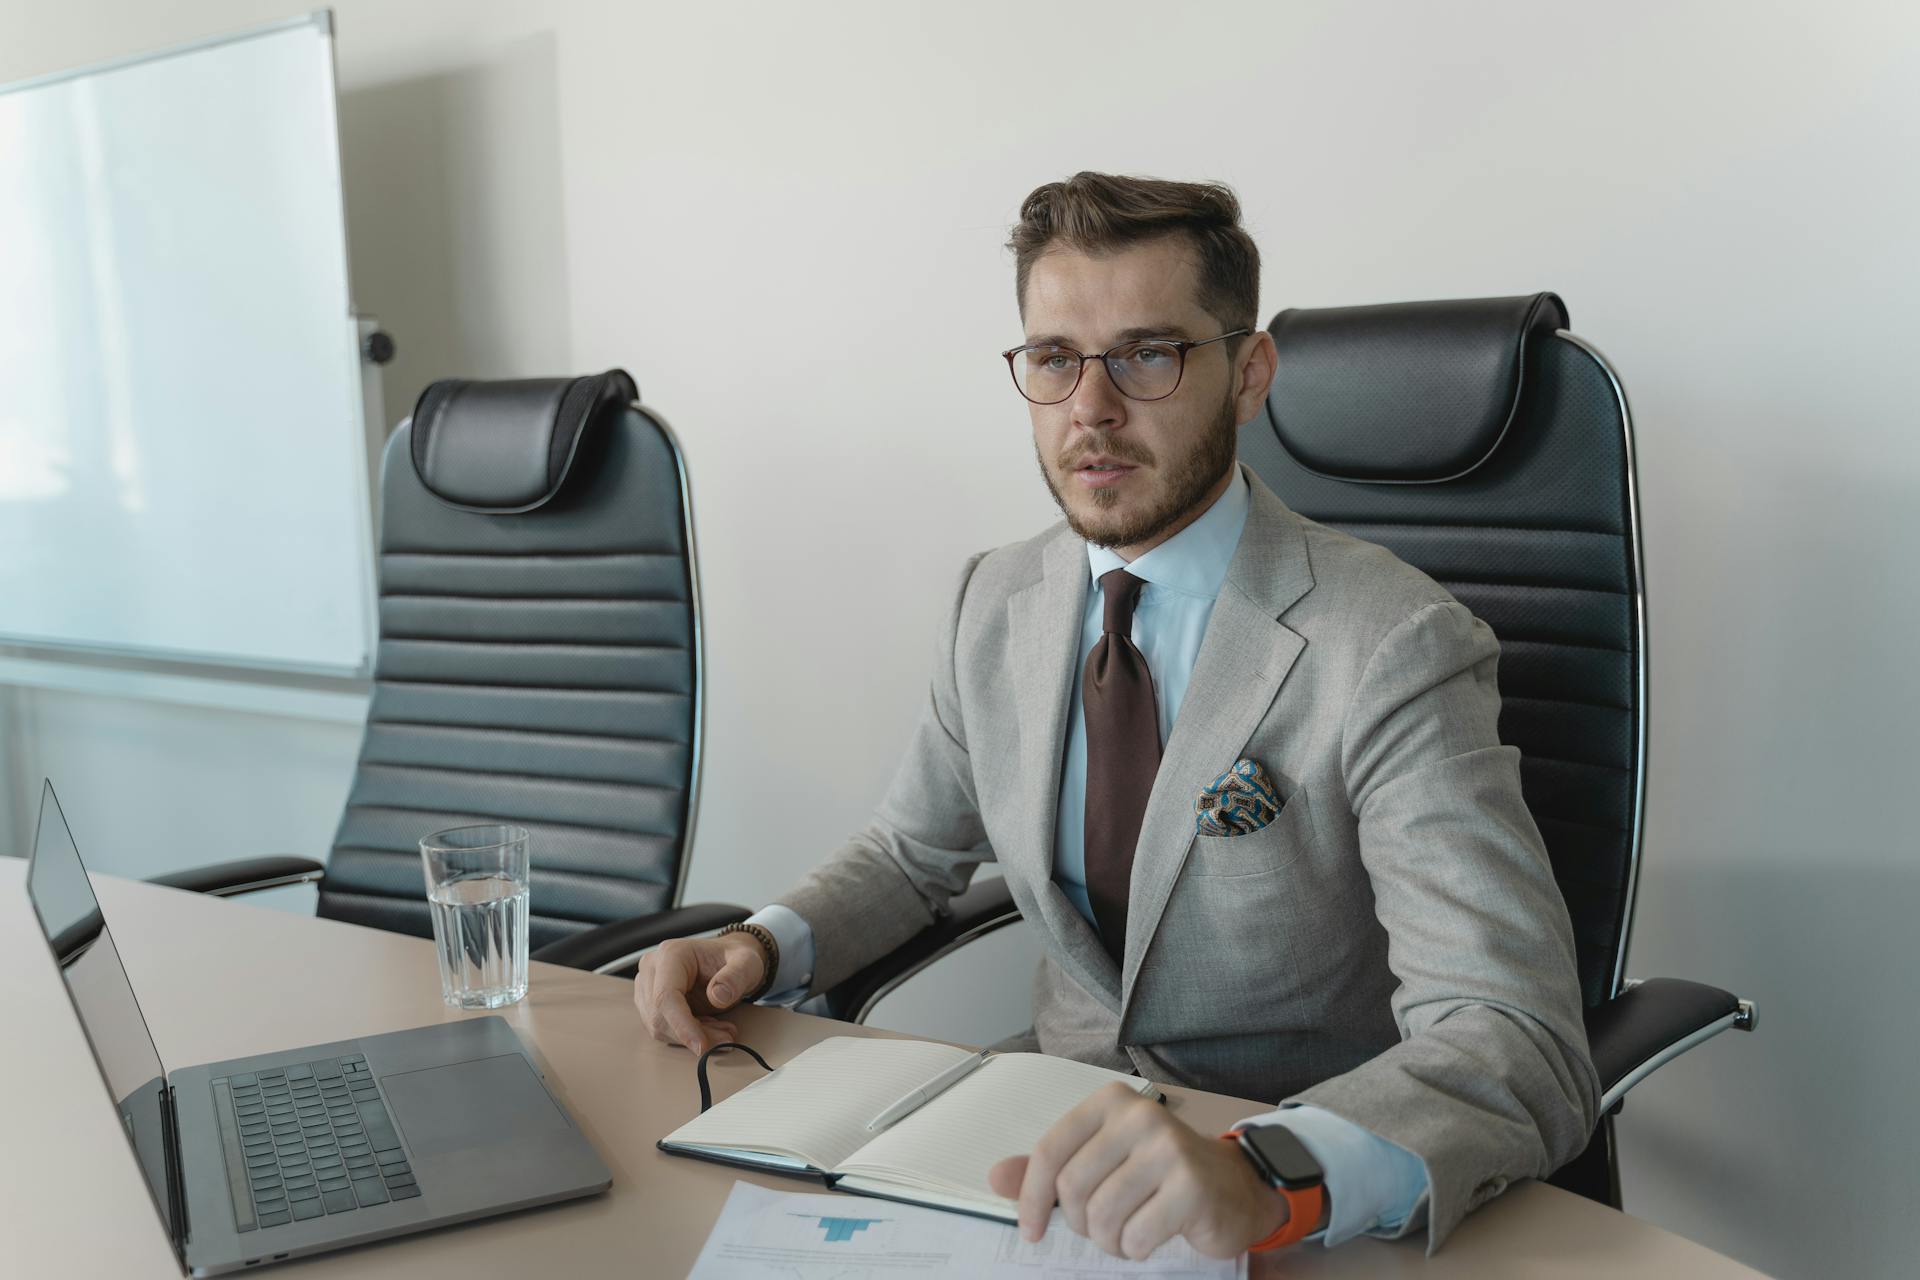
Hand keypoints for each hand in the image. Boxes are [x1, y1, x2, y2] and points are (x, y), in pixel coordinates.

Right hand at [631, 934, 766, 1053]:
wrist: (729, 960)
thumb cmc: (735, 958)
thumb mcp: (747, 962)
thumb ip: (737, 976)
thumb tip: (718, 997)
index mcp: (671, 953)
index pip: (666, 995)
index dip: (682, 1025)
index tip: (702, 1046)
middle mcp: (652, 968)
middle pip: (659, 1015)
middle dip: (692, 1034)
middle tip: (726, 1039)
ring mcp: (647, 987)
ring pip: (659, 1027)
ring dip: (691, 1037)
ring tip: (722, 1030)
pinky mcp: (650, 1004)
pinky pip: (663, 1030)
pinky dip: (686, 1036)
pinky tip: (709, 1028)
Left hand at [986, 1082, 1288, 1260]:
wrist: (1234, 1187)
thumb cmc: (1160, 1175)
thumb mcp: (1102, 1162)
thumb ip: (1050, 1169)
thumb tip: (996, 1178)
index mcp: (1109, 1103)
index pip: (1050, 1152)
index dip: (1032, 1199)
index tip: (1031, 1230)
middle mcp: (1138, 1116)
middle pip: (1073, 1189)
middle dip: (1081, 1224)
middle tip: (1102, 1229)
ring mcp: (1168, 1148)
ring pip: (1103, 1216)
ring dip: (1109, 1241)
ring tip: (1128, 1234)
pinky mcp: (1191, 1185)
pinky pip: (1136, 1235)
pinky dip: (1136, 1249)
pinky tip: (1151, 1237)